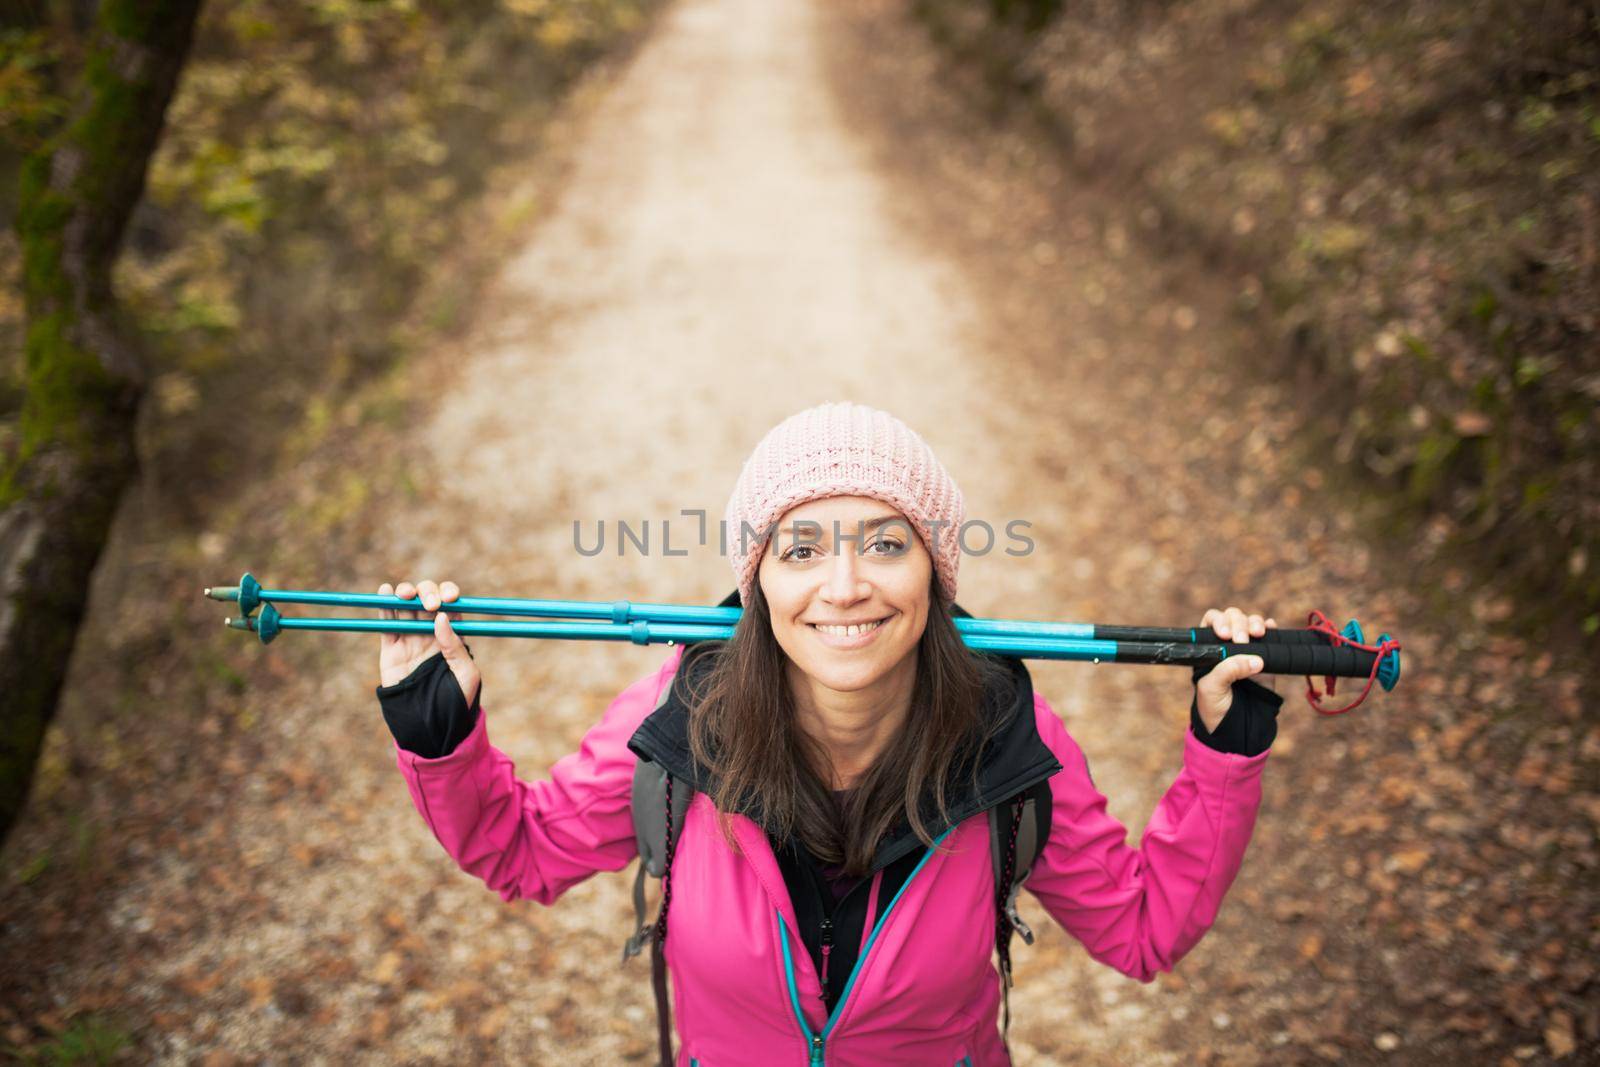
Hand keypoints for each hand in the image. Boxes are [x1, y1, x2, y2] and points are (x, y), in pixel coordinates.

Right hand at [377, 578, 479, 707]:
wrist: (430, 724)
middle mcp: (431, 633)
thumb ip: (455, 646)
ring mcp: (410, 639)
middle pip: (426, 601)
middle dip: (427, 593)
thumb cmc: (455, 701)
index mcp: (453, 636)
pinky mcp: (391, 649)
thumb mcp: (466, 673)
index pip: (451, 607)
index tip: (449, 598)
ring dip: (405, 593)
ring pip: (406, 607)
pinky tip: (384, 592)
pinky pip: (387, 623)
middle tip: (429, 605)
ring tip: (405, 593)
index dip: (448, 595)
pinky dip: (384, 606)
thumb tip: (442, 617)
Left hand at [1194, 606, 1276, 732]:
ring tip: (1258, 634)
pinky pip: (1270, 636)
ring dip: (1255, 623)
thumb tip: (1256, 660)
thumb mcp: (1212, 688)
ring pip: (1251, 623)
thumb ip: (1228, 670)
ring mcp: (1247, 649)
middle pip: (1233, 618)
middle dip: (1238, 623)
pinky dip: (1271, 628)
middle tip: (1242, 640)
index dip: (1218, 622)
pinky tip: (1271, 629)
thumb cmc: (1215, 707)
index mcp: (1207, 648)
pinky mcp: (1265, 657)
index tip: (1225, 634)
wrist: (1236, 728)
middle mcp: (1226, 644)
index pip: (1211, 622)